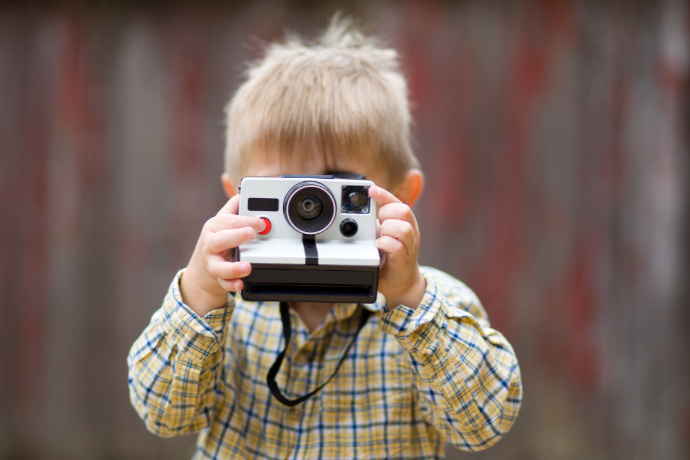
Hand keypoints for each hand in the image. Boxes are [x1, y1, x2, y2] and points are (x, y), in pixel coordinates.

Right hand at [180, 195, 264, 316]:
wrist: (202, 270)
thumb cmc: (216, 242)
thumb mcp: (223, 221)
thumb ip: (235, 207)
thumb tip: (245, 191)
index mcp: (214, 228)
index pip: (228, 221)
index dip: (245, 220)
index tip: (261, 222)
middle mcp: (211, 245)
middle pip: (219, 240)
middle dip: (236, 236)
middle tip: (252, 234)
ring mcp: (212, 263)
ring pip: (218, 266)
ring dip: (233, 267)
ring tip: (247, 266)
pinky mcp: (216, 279)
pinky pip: (223, 283)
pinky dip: (231, 284)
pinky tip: (240, 284)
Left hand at [369, 185, 425, 308]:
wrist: (401, 282)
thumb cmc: (391, 257)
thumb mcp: (383, 234)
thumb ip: (377, 222)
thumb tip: (362, 207)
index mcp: (405, 222)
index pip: (397, 202)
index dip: (384, 194)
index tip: (371, 189)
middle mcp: (410, 232)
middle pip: (404, 211)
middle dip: (387, 213)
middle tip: (378, 222)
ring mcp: (409, 246)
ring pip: (404, 228)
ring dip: (388, 230)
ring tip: (379, 236)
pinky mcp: (403, 260)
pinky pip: (397, 247)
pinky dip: (386, 244)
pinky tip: (378, 246)